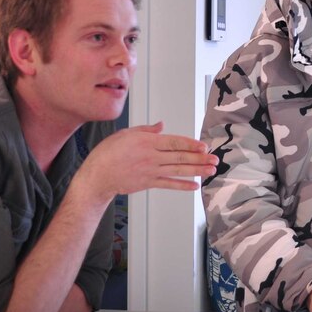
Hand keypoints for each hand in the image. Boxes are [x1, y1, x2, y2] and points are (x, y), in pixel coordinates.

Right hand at [76, 122, 218, 201]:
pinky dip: (182, 185)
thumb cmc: (107, 153)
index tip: (203, 146)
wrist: (97, 177)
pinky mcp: (148, 183)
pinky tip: (195, 185)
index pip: (174, 142)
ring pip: (178, 171)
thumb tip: (161, 125)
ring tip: (211, 171)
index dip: (190, 144)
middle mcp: (151, 156)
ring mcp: (150, 171)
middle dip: (199, 158)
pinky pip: (169, 184)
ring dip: (196, 171)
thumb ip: (146, 130)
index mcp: (146, 142)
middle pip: (180, 157)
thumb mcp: (125, 134)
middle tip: (215, 159)